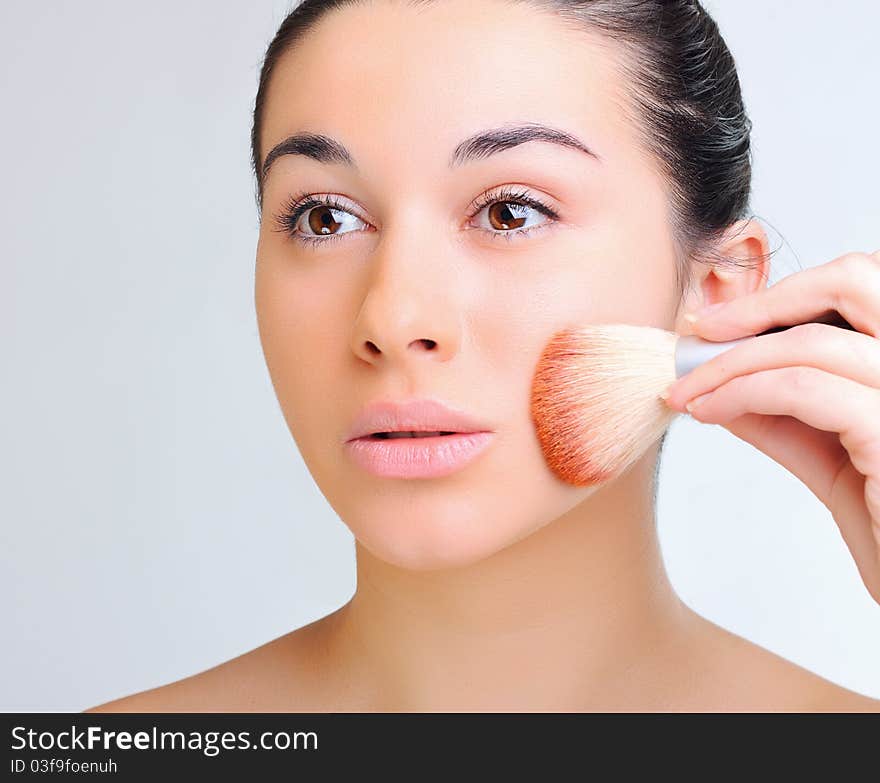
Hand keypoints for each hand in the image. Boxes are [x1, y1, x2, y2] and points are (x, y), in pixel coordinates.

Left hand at [662, 250, 879, 603]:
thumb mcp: (835, 461)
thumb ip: (788, 416)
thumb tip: (724, 383)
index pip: (862, 287)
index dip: (787, 295)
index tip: (721, 321)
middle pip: (855, 279)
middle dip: (764, 303)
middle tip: (704, 331)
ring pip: (810, 341)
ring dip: (730, 362)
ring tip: (688, 390)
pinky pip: (802, 388)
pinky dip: (741, 392)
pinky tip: (709, 411)